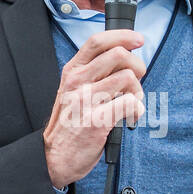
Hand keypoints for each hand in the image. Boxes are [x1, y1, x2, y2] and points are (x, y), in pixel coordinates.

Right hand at [43, 29, 146, 187]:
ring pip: (128, 78)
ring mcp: (86, 100)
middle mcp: (77, 82)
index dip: (122, 36)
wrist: (53, 157)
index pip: (97, 41)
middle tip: (137, 81)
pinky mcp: (97, 120)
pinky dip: (138, 110)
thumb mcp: (72, 92)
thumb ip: (92, 74)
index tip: (137, 40)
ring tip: (132, 103)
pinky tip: (131, 117)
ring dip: (138, 91)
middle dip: (138, 66)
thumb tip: (124, 62)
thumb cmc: (68, 125)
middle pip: (118, 55)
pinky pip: (131, 103)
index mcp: (72, 72)